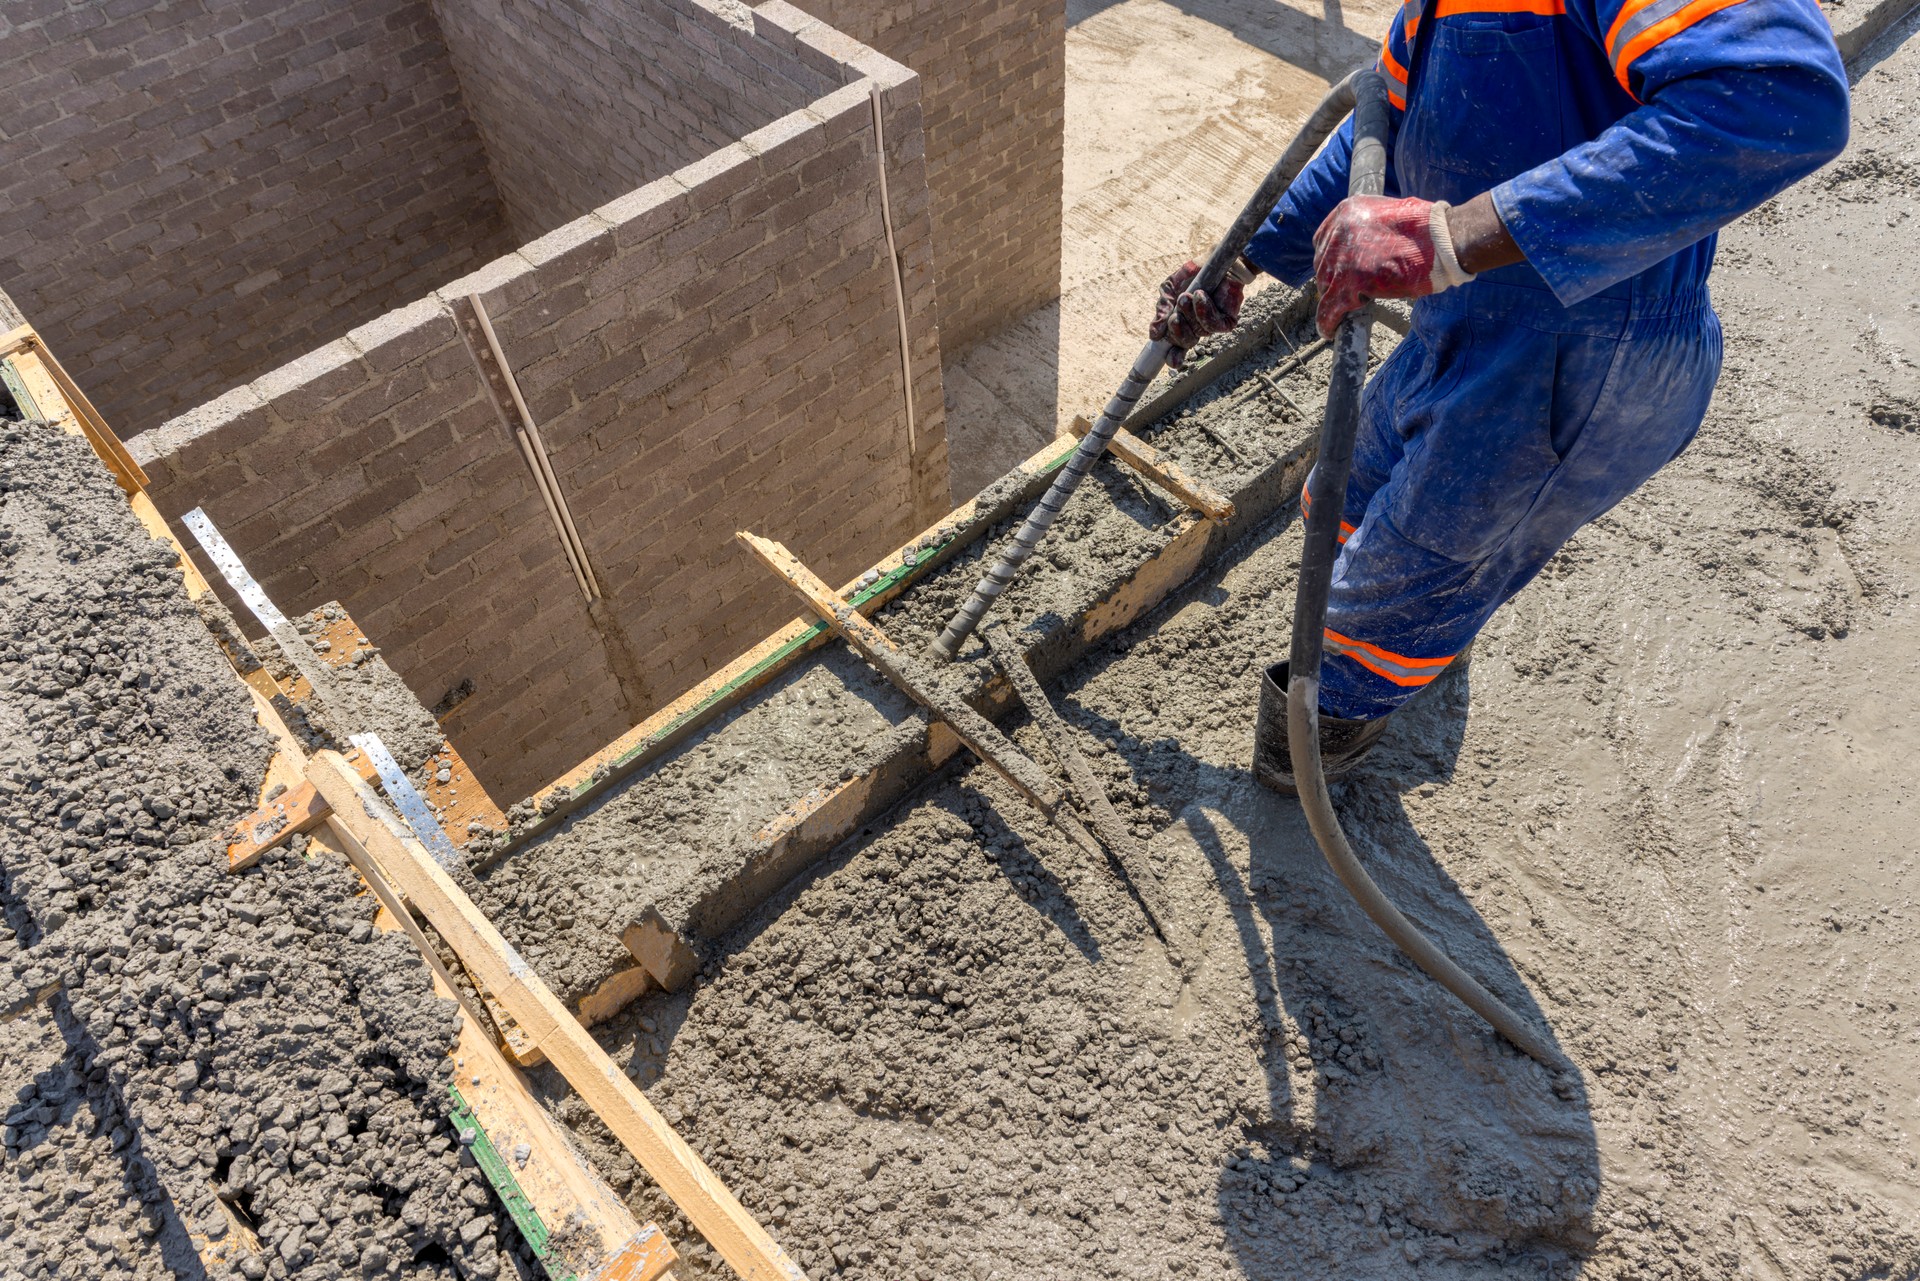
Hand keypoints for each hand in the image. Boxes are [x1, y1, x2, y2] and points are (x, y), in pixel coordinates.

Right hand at [1148, 259, 1250, 366]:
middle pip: (1186, 343)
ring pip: (1198, 332)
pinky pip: (1213, 325)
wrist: (1214, 260)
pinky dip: (1204, 311)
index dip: (1174, 356)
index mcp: (1183, 323)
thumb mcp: (1169, 290)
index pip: (1177, 347)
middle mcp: (1197, 327)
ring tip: (1188, 295)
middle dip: (1177, 330)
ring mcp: (1212, 324)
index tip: (1170, 361)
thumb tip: (1154, 335)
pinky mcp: (1227, 319)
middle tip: (1174, 315)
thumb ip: (1161, 310)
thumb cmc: (1193, 274)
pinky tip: (1200, 296)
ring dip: (1189, 314)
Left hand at [1311, 196, 1475, 337]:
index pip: (1323, 240)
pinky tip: (1331, 331)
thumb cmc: (1428, 229)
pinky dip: (1328, 322)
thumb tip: (1363, 248)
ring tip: (1345, 310)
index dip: (1330, 258)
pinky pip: (1329, 308)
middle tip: (1347, 292)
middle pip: (1322, 264)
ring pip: (1325, 287)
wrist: (1444, 240)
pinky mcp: (1351, 283)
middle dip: (1332, 279)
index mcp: (1348, 211)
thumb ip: (1370, 228)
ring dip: (1334, 299)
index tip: (1337, 270)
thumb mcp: (1389, 215)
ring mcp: (1342, 257)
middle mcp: (1339, 231)